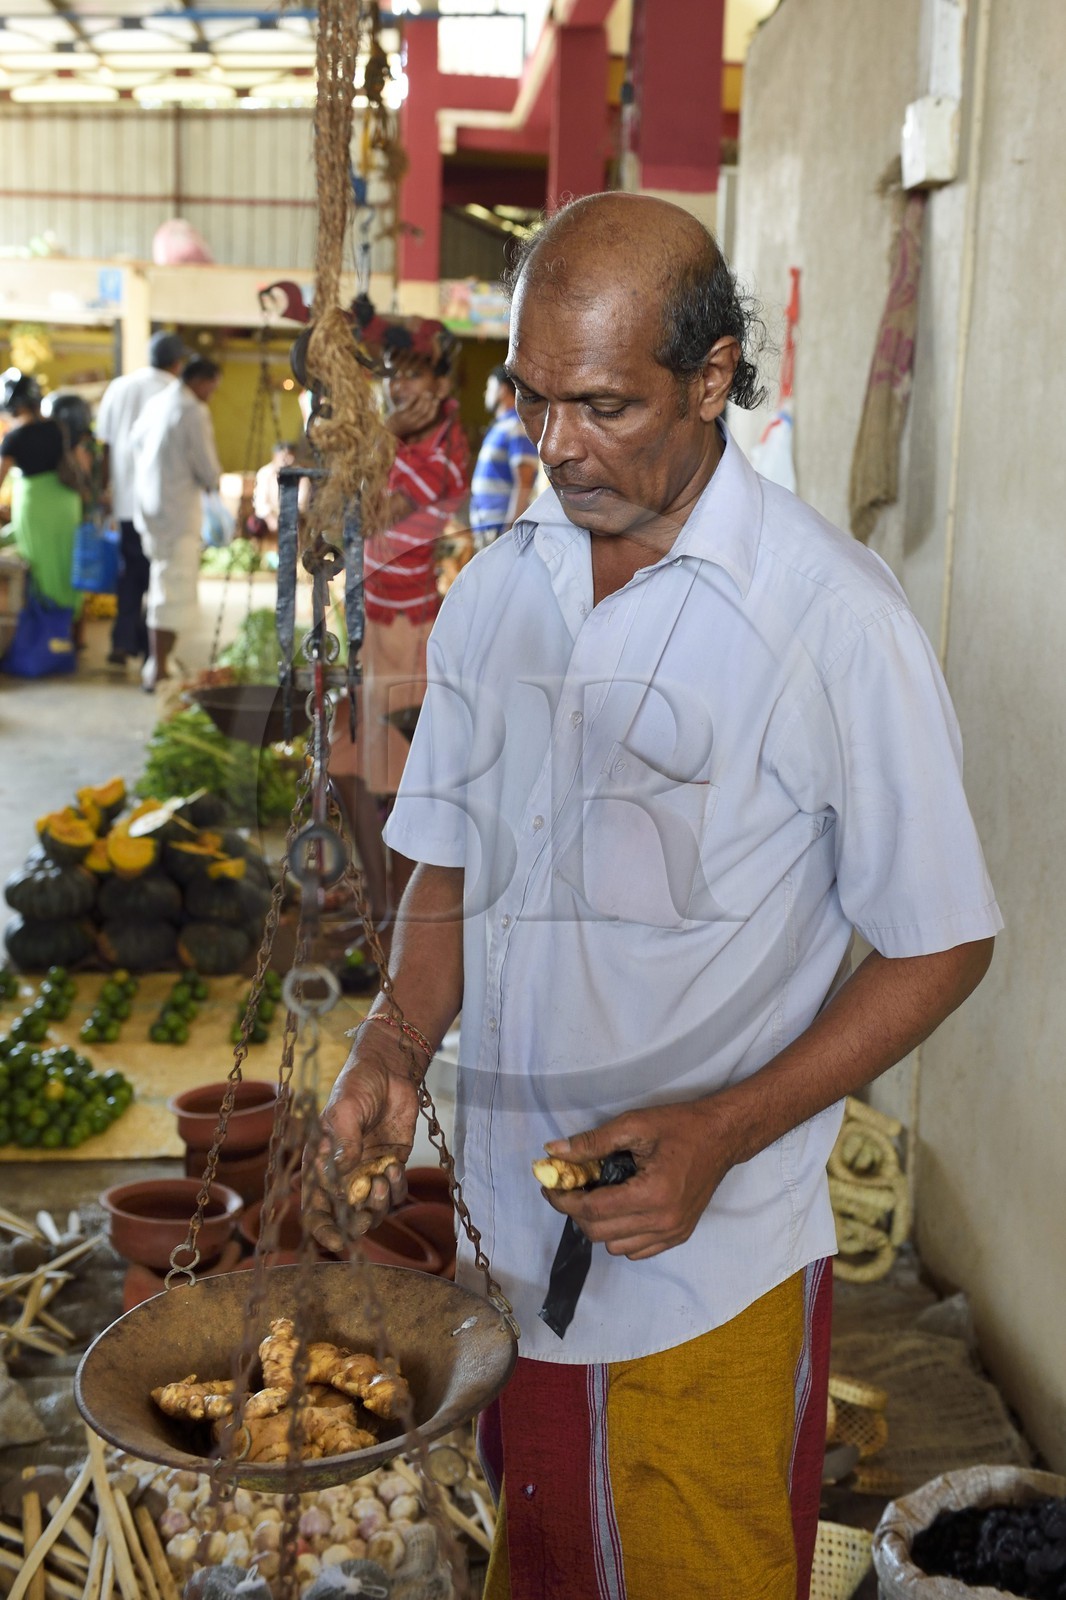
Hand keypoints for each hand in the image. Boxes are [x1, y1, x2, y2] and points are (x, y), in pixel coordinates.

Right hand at [302, 1033, 419, 1252]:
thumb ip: (344, 1141)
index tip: (336, 1242)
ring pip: (373, 1210)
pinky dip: (396, 1189)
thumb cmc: (357, 1085)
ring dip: (380, 1205)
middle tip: (366, 1215)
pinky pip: (395, 1193)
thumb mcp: (345, 1109)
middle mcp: (343, 1175)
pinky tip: (394, 1167)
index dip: (322, 1229)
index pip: (315, 1207)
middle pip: (345, 1217)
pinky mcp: (391, 1166)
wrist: (389, 1070)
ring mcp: (368, 1172)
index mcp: (320, 1165)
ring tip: (384, 1176)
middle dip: (357, 1224)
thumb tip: (343, 1171)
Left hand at [385, 390, 439, 438]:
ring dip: (422, 399)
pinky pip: (408, 406)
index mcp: (419, 426)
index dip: (434, 408)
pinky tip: (415, 395)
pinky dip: (412, 400)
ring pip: (417, 408)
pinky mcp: (399, 414)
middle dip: (429, 402)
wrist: (389, 431)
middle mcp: (414, 423)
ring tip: (425, 392)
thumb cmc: (403, 427)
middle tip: (430, 393)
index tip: (436, 400)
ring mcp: (406, 418)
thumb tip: (428, 407)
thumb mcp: (413, 425)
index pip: (430, 417)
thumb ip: (420, 418)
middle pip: (424, 412)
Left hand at [539, 1098, 734, 1260]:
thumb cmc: (680, 1126)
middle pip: (599, 1232)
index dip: (563, 1200)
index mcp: (652, 1193)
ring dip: (598, 1225)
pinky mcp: (679, 1236)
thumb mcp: (635, 1125)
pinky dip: (621, 1235)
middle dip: (575, 1212)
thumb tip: (553, 1152)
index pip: (593, 1210)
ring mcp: (673, 1233)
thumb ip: (593, 1142)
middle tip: (569, 1189)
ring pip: (615, 1246)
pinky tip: (620, 1210)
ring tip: (597, 1198)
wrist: (722, 1137)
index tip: (549, 1186)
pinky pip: (637, 1251)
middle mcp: (663, 1221)